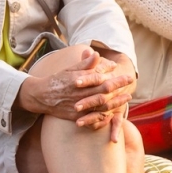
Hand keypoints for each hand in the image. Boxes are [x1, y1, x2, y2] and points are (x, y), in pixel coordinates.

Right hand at [17, 48, 135, 128]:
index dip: (113, 75)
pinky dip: (105, 116)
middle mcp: (79, 93)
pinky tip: (114, 113)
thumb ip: (84, 64)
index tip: (124, 72)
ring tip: (127, 98)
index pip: (100, 77)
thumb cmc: (57, 80)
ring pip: (101, 105)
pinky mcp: (76, 116)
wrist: (41, 96)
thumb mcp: (70, 69)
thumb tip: (97, 54)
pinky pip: (93, 118)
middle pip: (104, 90)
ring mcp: (78, 106)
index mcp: (78, 80)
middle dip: (119, 85)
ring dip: (116, 101)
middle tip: (130, 81)